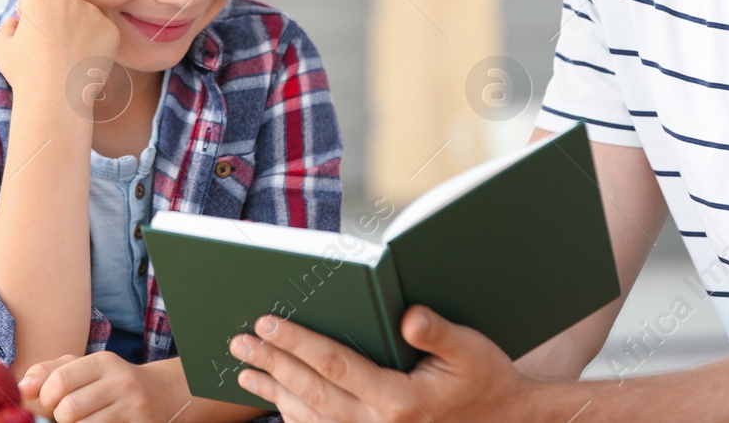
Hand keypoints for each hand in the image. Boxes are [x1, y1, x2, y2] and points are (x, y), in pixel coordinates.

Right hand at [0, 0, 120, 98]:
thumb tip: (17, 21)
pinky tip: (81, 59)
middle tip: (48, 45)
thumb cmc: (25, 75)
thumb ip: (7, 27)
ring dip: (74, 26)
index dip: (26, 9)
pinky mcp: (110, 29)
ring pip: (81, 12)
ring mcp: (93, 12)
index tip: (29, 30)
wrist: (56, 100)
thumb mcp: (2, 48)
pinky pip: (99, 29)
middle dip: (52, 15)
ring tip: (65, 55)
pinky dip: (92, 41)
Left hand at [20, 351, 168, 421]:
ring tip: (82, 420)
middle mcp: (121, 382)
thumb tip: (21, 388)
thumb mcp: (83, 367)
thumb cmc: (109, 382)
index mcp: (103, 362)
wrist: (160, 394)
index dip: (45, 397)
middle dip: (60, 418)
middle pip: (68, 410)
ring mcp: (133, 408)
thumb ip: (49, 372)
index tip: (50, 401)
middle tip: (67, 415)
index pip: (60, 381)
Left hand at [229, 306, 559, 422]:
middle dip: (272, 363)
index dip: (297, 342)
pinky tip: (277, 399)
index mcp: (400, 401)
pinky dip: (295, 416)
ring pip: (310, 418)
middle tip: (239, 341)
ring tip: (245, 370)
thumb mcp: (471, 349)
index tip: (267, 322)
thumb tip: (407, 315)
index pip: (334, 365)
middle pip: (311, 392)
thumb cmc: (488, 381)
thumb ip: (437, 331)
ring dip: (274, 392)